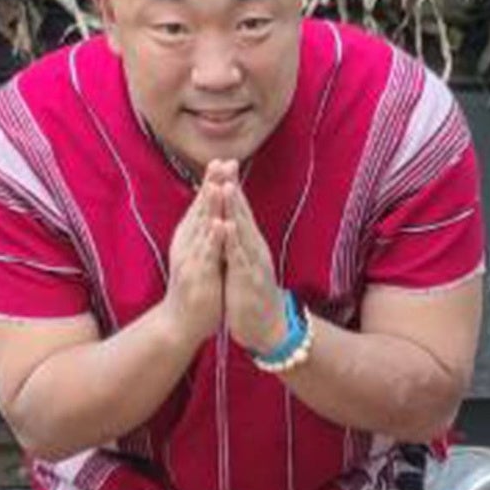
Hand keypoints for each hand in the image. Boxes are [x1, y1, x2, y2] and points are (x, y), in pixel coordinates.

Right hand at [159, 174, 229, 334]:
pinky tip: (221, 224)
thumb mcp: (197, 255)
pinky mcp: (199, 276)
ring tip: (219, 183)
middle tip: (221, 161)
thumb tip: (209, 213)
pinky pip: (208, 255)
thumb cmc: (193, 288)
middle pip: (201, 210)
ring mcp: (192, 259)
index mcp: (189, 238)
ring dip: (211, 206)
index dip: (210, 183)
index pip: (201, 206)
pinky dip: (215, 239)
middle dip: (212, 185)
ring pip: (203, 228)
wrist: (179, 322)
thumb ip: (201, 234)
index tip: (221, 161)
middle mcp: (188, 245)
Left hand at [211, 165, 292, 357]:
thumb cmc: (251, 293)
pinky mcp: (249, 279)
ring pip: (242, 230)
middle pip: (242, 212)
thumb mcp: (243, 261)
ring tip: (224, 186)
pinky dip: (233, 241)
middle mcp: (254, 247)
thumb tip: (231, 218)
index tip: (221, 163)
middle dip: (232, 187)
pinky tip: (226, 225)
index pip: (239, 210)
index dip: (230, 186)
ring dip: (234, 208)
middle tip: (224, 162)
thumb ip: (239, 240)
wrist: (268, 326)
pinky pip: (240, 257)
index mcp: (249, 243)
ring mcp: (253, 262)